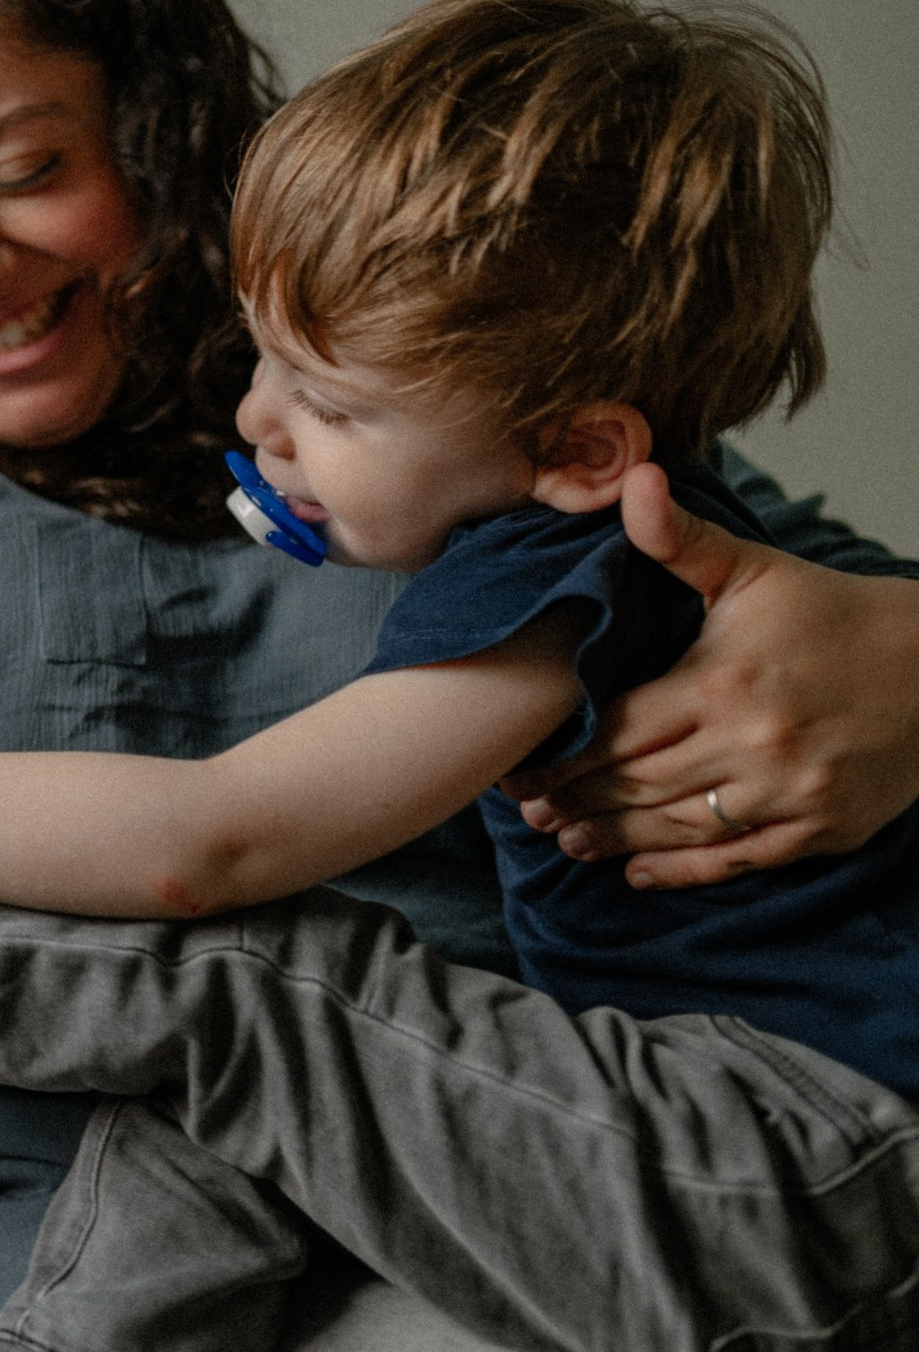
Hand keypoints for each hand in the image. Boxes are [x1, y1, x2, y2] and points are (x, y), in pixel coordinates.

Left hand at [501, 463, 918, 887]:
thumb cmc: (832, 613)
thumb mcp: (753, 570)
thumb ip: (679, 538)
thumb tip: (630, 480)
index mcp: (721, 683)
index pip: (617, 729)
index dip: (562, 756)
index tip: (519, 771)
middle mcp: (752, 744)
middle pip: (637, 784)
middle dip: (577, 801)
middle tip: (530, 813)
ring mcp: (789, 793)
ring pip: (677, 828)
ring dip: (613, 839)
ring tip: (567, 841)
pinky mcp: (822, 828)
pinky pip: (738, 859)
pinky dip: (682, 872)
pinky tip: (635, 872)